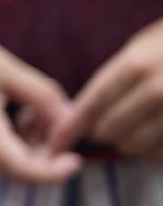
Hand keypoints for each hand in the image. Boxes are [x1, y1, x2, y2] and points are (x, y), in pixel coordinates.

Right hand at [0, 11, 81, 183]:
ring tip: (35, 110)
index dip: (56, 172)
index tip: (77, 159)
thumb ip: (44, 97)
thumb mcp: (7, 69)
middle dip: (46, 151)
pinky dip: (11, 141)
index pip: (26, 171)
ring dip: (29, 145)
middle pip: (19, 168)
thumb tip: (70, 121)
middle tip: (57, 118)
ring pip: (6, 162)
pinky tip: (16, 113)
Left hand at [47, 18, 162, 160]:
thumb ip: (113, 81)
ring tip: (136, 125)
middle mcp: (158, 90)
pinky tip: (157, 133)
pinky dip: (154, 151)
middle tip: (107, 123)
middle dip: (102, 131)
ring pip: (136, 146)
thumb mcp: (140, 51)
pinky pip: (161, 155)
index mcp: (137, 65)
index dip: (71, 125)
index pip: (94, 102)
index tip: (53, 142)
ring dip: (129, 142)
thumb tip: (79, 114)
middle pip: (110, 130)